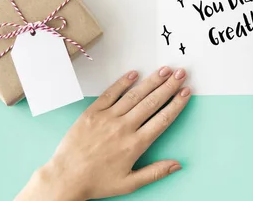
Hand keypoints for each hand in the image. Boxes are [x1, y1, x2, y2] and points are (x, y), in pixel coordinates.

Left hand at [15, 67, 190, 200]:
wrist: (66, 177)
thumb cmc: (96, 182)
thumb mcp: (129, 183)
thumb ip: (155, 172)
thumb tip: (177, 165)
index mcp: (135, 145)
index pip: (162, 119)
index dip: (176, 104)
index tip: (186, 92)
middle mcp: (124, 128)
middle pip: (152, 102)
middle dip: (169, 86)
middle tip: (181, 73)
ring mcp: (108, 118)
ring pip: (134, 95)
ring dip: (151, 81)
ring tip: (164, 70)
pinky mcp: (92, 112)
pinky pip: (110, 94)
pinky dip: (122, 82)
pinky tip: (134, 74)